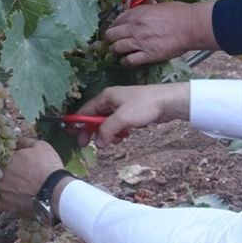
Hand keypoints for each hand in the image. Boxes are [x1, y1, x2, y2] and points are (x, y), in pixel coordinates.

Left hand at [0, 137, 64, 214]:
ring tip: (4, 185)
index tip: (5, 158)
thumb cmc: (48, 167)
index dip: (0, 156)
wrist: (54, 191)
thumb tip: (18, 142)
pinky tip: (1, 196)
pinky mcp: (2, 204)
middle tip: (6, 172)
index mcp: (5, 158)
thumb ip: (25, 142)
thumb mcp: (41, 146)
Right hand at [76, 83, 190, 146]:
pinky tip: (124, 137)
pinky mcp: (131, 114)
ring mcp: (121, 107)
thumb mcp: (122, 118)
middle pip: (95, 118)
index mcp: (106, 97)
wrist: (168, 102)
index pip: (86, 110)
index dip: (78, 123)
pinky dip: (118, 133)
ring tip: (114, 141)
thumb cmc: (145, 105)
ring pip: (107, 124)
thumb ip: (107, 130)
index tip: (73, 135)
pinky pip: (118, 125)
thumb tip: (98, 143)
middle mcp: (111, 101)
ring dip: (108, 134)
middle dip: (92, 131)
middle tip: (87, 145)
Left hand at [105, 0, 216, 66]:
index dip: (114, 27)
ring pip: (117, 48)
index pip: (116, 21)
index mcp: (136, 14)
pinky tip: (127, 61)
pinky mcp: (148, 55)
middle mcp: (134, 27)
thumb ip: (144, 12)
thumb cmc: (179, 14)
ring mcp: (140, 42)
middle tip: (113, 42)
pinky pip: (129, 61)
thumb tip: (138, 16)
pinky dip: (125, 62)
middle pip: (111, 35)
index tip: (115, 31)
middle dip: (110, 39)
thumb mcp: (157, 6)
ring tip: (118, 53)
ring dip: (115, 51)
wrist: (190, 26)